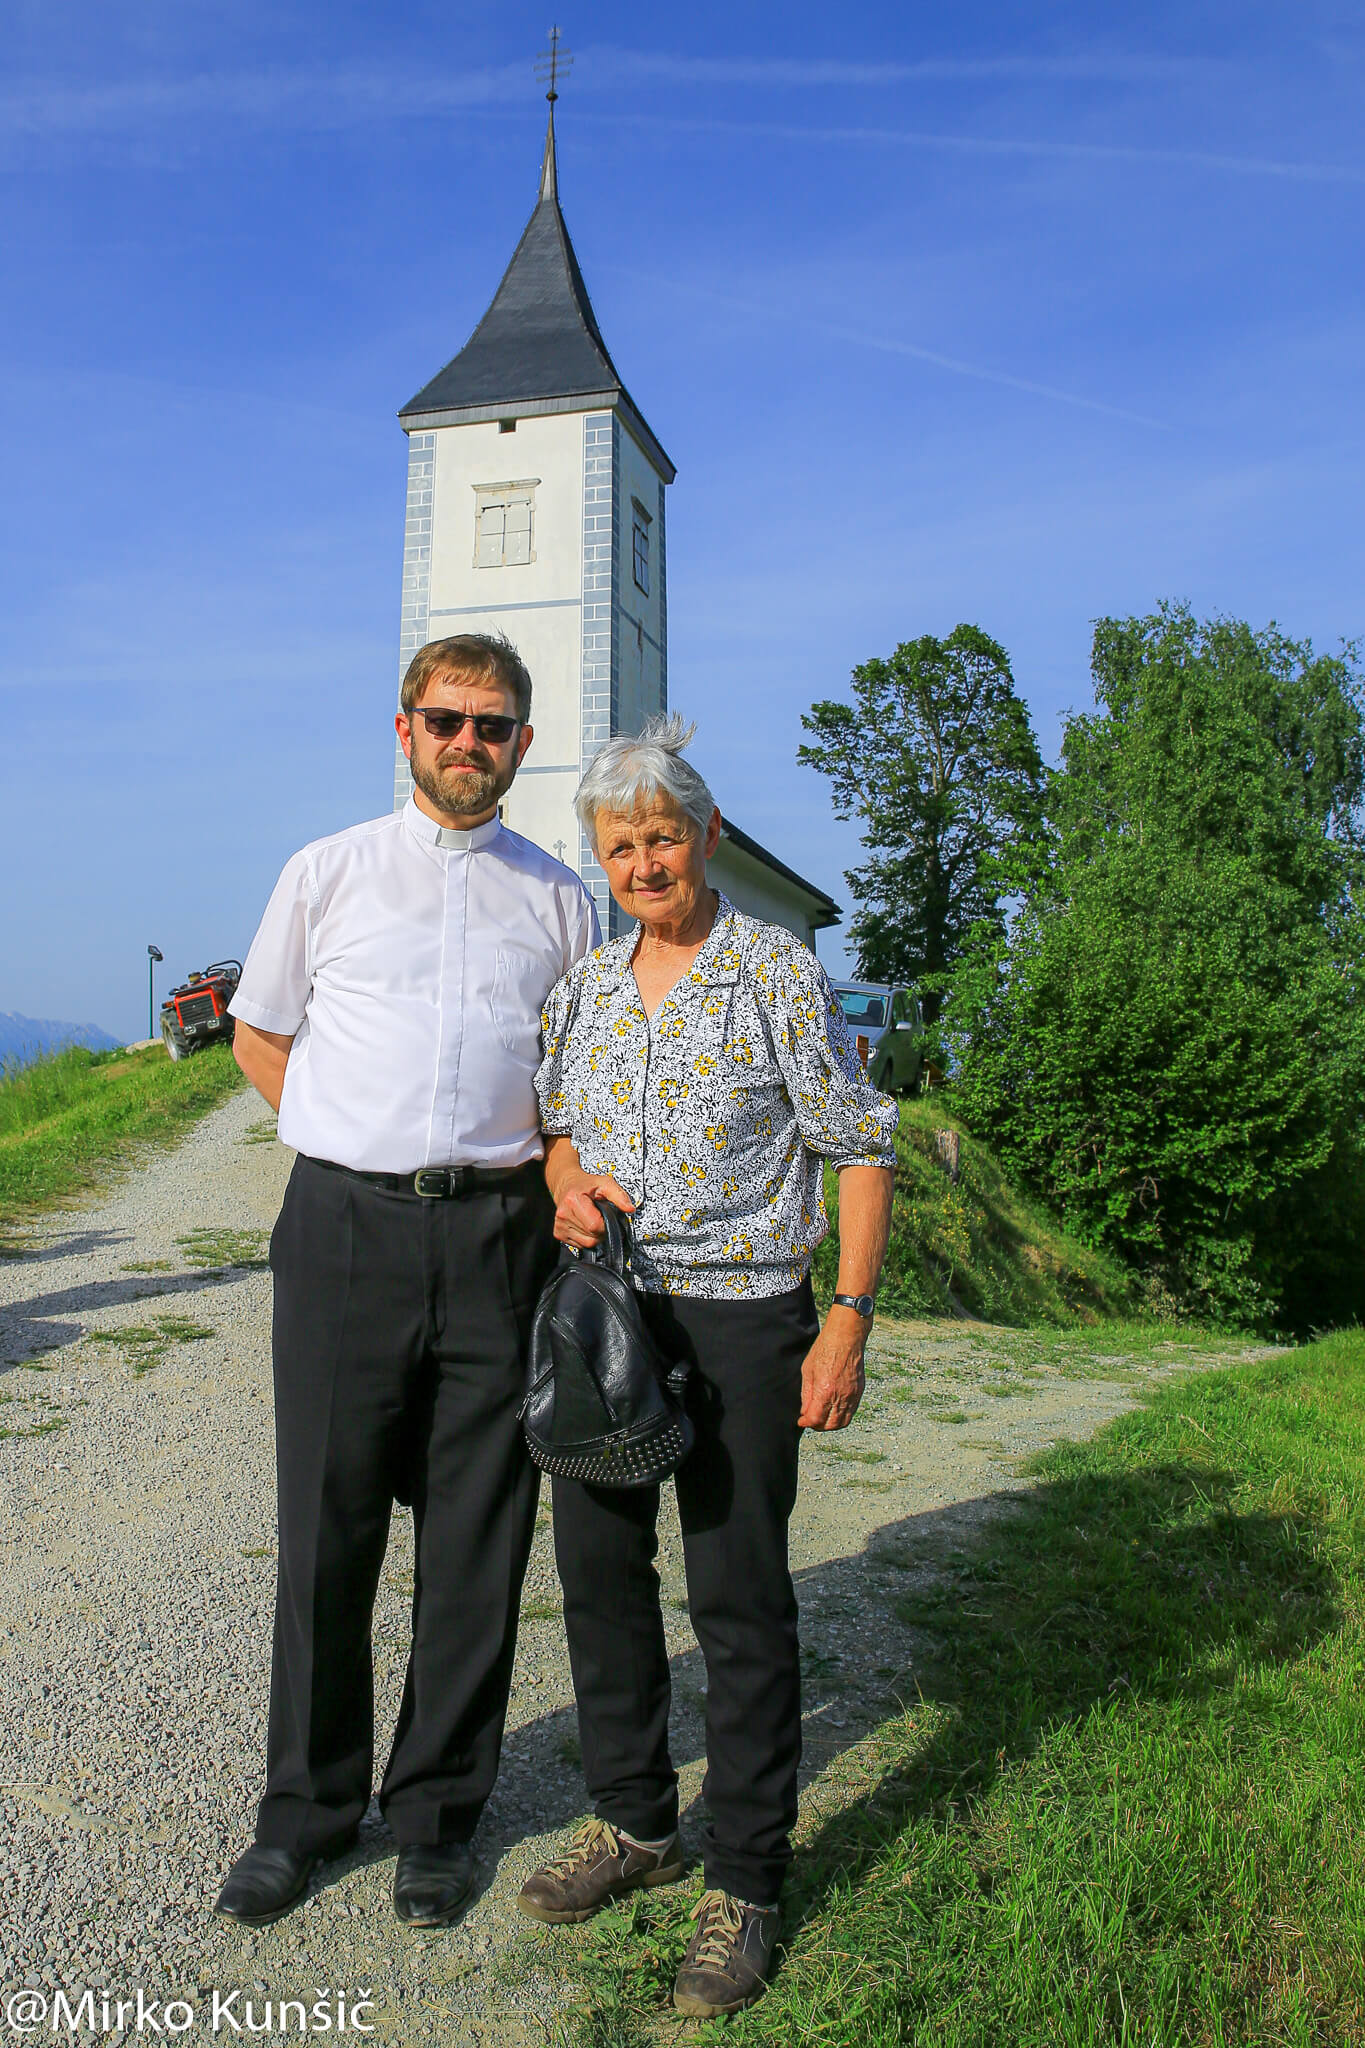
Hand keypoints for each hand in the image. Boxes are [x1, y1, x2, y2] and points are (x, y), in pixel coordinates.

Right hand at [553, 1172, 635, 1249]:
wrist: (566, 1185)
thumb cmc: (586, 1185)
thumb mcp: (605, 1183)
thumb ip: (619, 1195)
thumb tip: (630, 1208)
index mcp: (573, 1201)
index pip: (595, 1226)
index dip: (606, 1224)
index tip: (607, 1216)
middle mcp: (563, 1214)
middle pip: (591, 1238)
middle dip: (601, 1231)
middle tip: (600, 1217)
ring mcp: (559, 1225)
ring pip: (586, 1244)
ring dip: (594, 1236)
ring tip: (592, 1220)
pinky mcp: (558, 1233)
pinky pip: (579, 1245)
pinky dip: (586, 1238)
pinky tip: (585, 1225)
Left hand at [798, 1309, 867, 1430]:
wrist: (846, 1337)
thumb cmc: (825, 1349)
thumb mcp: (807, 1370)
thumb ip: (806, 1394)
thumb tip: (805, 1411)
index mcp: (825, 1391)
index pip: (815, 1419)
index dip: (806, 1422)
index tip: (801, 1420)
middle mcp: (841, 1396)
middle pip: (830, 1425)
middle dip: (818, 1426)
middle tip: (810, 1420)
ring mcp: (852, 1395)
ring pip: (843, 1422)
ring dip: (831, 1424)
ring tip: (822, 1417)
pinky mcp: (859, 1391)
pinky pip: (851, 1412)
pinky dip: (842, 1416)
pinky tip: (833, 1409)